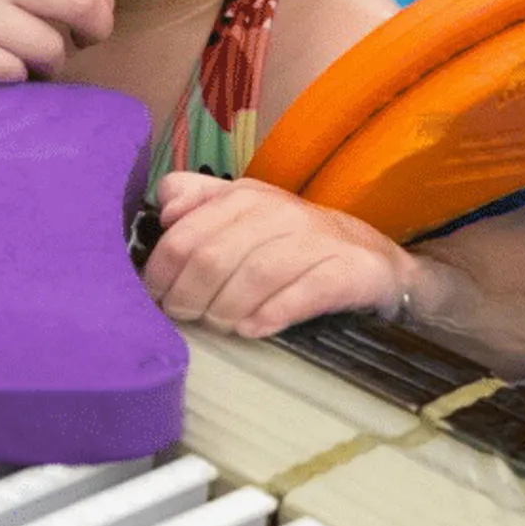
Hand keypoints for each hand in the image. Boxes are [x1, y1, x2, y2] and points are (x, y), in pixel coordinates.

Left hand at [144, 174, 415, 337]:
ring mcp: (317, 239)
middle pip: (215, 257)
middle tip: (185, 317)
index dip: (160, 272)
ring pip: (256, 274)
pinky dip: (274, 313)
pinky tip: (255, 329)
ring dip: (227, 309)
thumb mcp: (242, 213)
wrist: (369, 257)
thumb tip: (166, 211)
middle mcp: (279, 212)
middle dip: (189, 296)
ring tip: (220, 326)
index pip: (185, 234)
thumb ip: (198, 201)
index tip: (155, 299)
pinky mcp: (350, 269)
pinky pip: (306, 292)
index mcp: (244, 196)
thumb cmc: (290, 240)